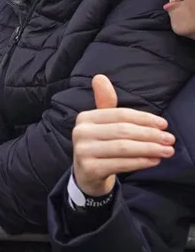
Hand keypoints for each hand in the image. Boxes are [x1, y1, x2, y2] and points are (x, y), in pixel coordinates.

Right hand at [72, 74, 174, 196]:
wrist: (86, 174)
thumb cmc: (100, 144)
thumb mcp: (102, 123)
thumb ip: (105, 102)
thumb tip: (99, 77)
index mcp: (85, 118)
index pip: (120, 115)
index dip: (144, 119)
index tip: (164, 124)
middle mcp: (80, 132)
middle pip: (122, 131)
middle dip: (150, 135)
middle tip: (170, 139)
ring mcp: (83, 151)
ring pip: (123, 147)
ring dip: (149, 149)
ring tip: (167, 151)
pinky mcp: (89, 169)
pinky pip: (120, 164)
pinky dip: (140, 162)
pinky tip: (154, 161)